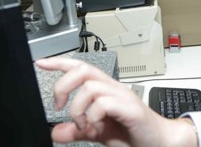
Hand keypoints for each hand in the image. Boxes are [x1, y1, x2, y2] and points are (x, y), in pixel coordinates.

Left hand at [35, 57, 196, 146]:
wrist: (158, 142)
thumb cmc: (133, 133)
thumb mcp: (99, 132)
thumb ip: (78, 130)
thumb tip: (56, 131)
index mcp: (106, 90)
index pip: (81, 68)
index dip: (60, 62)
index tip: (42, 62)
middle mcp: (114, 88)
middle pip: (83, 70)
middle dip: (64, 85)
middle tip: (60, 105)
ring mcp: (122, 96)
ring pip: (90, 87)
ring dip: (79, 109)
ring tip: (84, 125)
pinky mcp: (130, 108)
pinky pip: (103, 104)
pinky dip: (94, 118)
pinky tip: (98, 128)